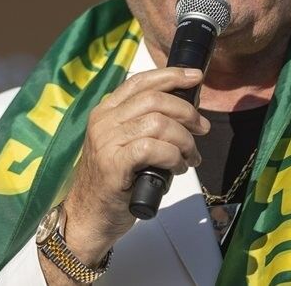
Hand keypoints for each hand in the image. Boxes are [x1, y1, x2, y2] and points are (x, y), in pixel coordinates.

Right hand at [58, 67, 209, 263]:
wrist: (88, 215)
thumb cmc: (112, 181)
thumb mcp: (123, 144)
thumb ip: (144, 125)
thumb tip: (185, 110)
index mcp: (105, 112)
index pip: (139, 83)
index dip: (170, 76)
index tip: (195, 78)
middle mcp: (103, 122)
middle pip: (154, 100)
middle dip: (186, 112)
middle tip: (202, 129)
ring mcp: (106, 142)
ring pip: (158, 124)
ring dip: (184, 140)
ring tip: (190, 157)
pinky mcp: (114, 165)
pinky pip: (153, 149)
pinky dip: (173, 156)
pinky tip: (177, 167)